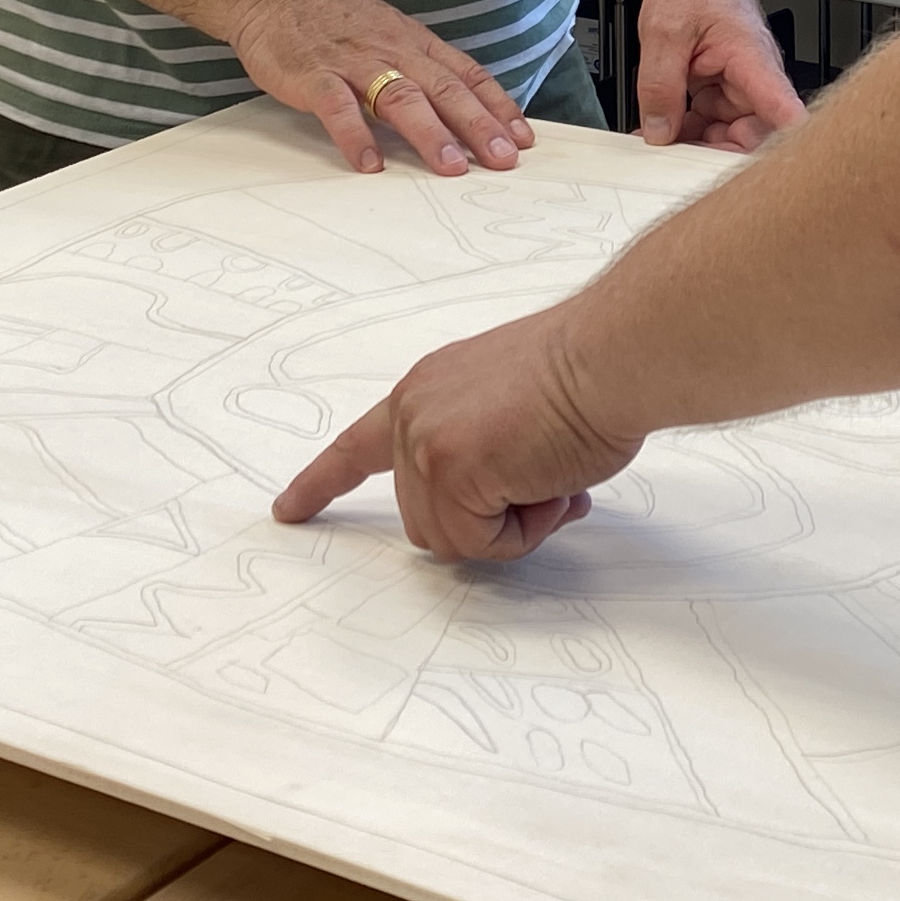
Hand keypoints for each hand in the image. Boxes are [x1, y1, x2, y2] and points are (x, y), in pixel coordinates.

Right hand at [227, 0, 529, 175]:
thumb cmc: (333, 16)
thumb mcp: (389, 34)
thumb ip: (420, 70)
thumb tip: (457, 111)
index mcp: (414, 43)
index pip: (467, 75)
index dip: (498, 107)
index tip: (523, 138)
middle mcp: (392, 51)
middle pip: (444, 90)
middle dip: (478, 126)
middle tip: (504, 159)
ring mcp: (353, 63)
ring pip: (400, 97)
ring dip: (430, 133)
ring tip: (452, 166)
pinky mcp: (314, 75)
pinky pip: (338, 107)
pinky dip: (355, 135)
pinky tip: (370, 162)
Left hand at [272, 297, 642, 558]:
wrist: (611, 356)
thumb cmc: (590, 374)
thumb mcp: (516, 410)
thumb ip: (491, 455)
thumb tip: (518, 502)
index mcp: (429, 389)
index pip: (360, 444)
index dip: (324, 481)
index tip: (288, 508)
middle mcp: (414, 412)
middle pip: (425, 518)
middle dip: (490, 520)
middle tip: (548, 485)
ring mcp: (425, 442)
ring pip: (452, 539)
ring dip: (513, 526)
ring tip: (552, 476)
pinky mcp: (449, 471)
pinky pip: (482, 544)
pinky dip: (525, 531)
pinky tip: (550, 484)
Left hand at [635, 0, 805, 151]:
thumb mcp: (664, 33)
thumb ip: (659, 86)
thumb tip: (659, 133)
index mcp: (753, 60)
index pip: (784, 114)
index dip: (784, 151)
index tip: (773, 179)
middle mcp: (755, 77)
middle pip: (755, 137)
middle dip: (717, 155)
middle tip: (677, 164)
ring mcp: (741, 84)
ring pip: (730, 133)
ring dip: (697, 144)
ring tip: (660, 145)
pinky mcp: (724, 86)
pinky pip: (712, 119)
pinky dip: (688, 128)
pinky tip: (662, 129)